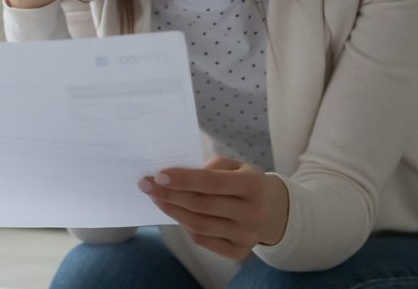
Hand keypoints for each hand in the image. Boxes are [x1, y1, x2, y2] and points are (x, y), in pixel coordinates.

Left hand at [138, 156, 289, 258]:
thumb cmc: (244, 183)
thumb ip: (211, 167)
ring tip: (156, 198)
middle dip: (169, 195)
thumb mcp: (236, 166)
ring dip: (172, 210)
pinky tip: (174, 212)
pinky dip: (184, 225)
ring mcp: (247, 235)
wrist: (272, 210)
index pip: (212, 182)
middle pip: (201, 205)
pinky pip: (202, 240)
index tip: (158, 175)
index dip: (183, 179)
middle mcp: (253, 212)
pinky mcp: (238, 251)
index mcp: (253, 185)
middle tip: (146, 185)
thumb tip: (176, 176)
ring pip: (198, 225)